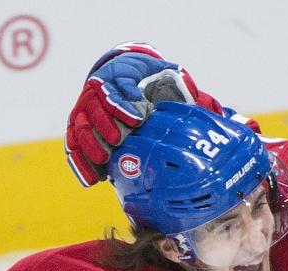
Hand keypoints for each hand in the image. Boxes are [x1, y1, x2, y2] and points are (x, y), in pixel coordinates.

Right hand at [65, 42, 197, 185]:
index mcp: (119, 74)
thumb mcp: (165, 76)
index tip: (138, 117)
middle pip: (95, 106)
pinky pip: (74, 144)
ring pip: (81, 126)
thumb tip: (213, 109)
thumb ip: (183, 89)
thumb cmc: (147, 79)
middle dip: (106, 123)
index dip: (124, 102)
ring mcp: (85, 108)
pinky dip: (81, 162)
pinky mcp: (80, 125)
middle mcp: (97, 89)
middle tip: (118, 139)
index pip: (118, 85)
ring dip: (91, 144)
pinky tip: (93, 179)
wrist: (120, 74)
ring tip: (104, 161)